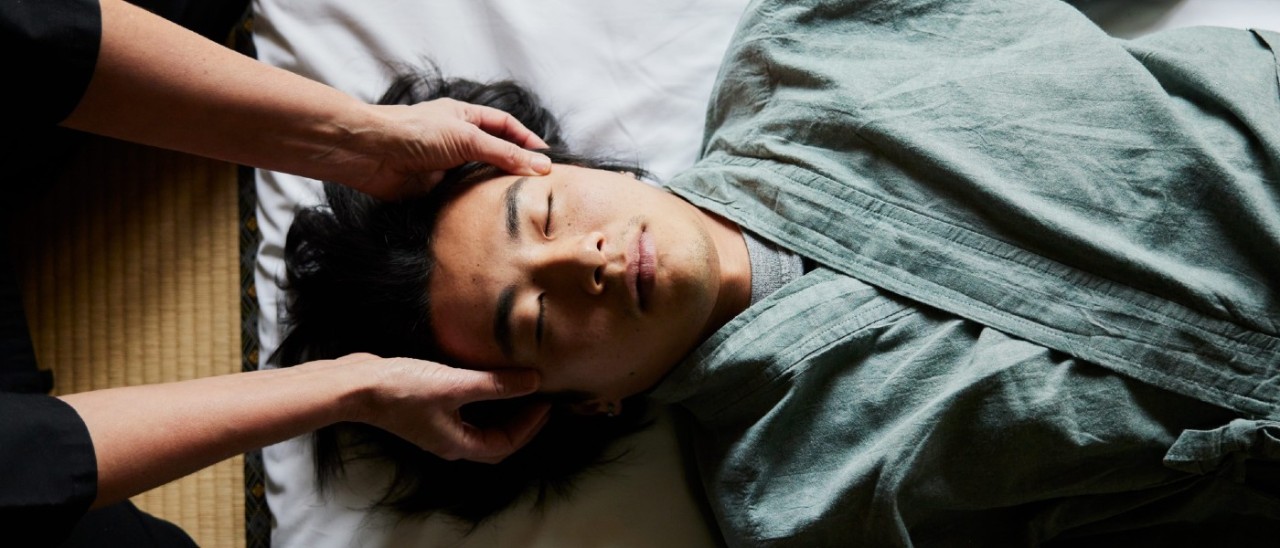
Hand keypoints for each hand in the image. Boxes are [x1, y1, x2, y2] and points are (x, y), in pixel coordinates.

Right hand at [340, 353, 551, 463]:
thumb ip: (495, 385)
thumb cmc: (401, 390)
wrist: (356, 385)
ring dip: (502, 410)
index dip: (530, 426)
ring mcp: (436, 425)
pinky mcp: (426, 408)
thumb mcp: (454, 385)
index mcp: (457, 444)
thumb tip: (534, 382)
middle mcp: (448, 440)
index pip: (505, 444)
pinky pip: (464, 409)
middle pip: (495, 439)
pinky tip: (485, 378)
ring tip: (519, 387)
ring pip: (480, 424)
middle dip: (520, 422)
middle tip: (539, 398)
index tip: (546, 401)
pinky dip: (482, 398)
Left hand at [350, 99, 552, 199]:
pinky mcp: (435, 189)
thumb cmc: (414, 132)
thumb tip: (542, 166)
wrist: (370, 154)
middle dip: (516, 168)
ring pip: (480, 178)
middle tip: (541, 186)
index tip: (548, 160)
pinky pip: (463, 198)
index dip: (527, 140)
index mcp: (465, 117)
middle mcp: (457, 140)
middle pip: (495, 154)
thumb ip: (505, 154)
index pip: (505, 126)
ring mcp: (446, 166)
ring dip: (497, 189)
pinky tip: (492, 213)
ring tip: (522, 203)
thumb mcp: (467, 138)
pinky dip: (477, 205)